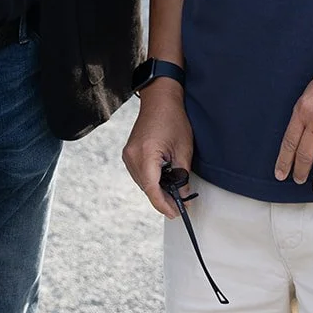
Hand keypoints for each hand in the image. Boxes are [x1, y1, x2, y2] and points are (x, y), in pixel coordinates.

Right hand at [122, 85, 193, 216]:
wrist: (159, 99)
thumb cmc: (173, 118)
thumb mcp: (183, 149)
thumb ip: (182, 175)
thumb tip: (183, 195)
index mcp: (145, 156)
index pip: (153, 190)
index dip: (164, 205)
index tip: (176, 214)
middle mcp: (132, 157)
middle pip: (146, 189)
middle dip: (163, 199)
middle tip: (179, 206)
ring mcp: (128, 155)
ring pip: (142, 183)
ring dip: (157, 190)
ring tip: (174, 193)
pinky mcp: (129, 153)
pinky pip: (140, 174)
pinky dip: (151, 180)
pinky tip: (163, 180)